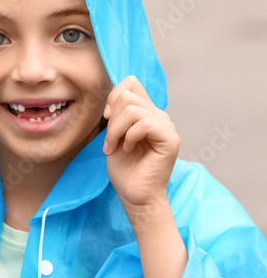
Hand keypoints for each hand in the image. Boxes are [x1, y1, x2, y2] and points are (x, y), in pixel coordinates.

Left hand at [104, 76, 178, 213]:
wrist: (135, 195)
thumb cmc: (124, 168)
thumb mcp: (114, 133)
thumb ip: (118, 112)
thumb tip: (116, 94)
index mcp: (147, 112)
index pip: (131, 83)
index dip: (113, 95)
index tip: (107, 117)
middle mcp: (160, 116)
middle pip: (127, 96)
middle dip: (111, 120)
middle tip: (110, 142)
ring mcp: (167, 127)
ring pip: (133, 109)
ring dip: (116, 130)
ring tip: (116, 147)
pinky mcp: (170, 139)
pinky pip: (144, 123)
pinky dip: (129, 136)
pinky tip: (128, 150)